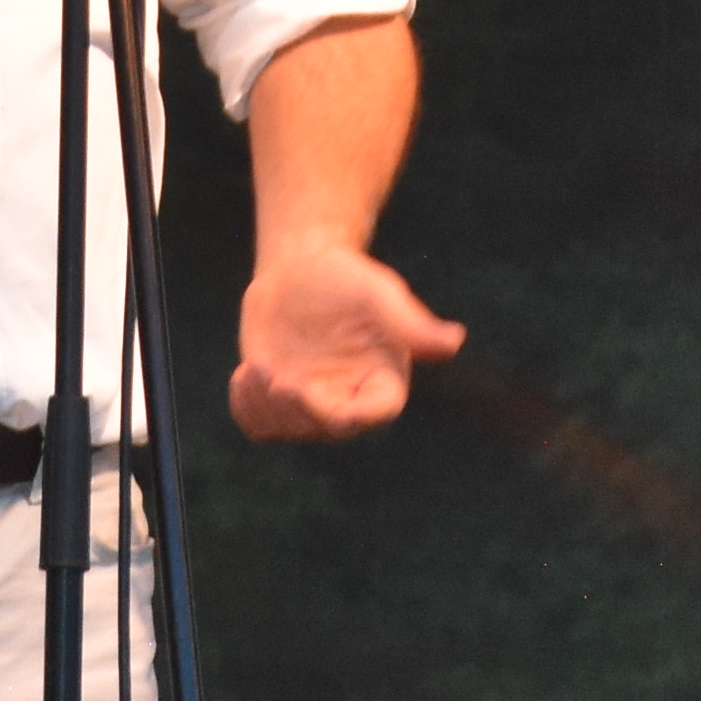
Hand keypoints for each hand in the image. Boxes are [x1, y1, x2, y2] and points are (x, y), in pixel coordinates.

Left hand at [230, 242, 464, 440]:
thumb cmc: (344, 277)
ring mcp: (312, 404)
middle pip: (327, 428)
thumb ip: (409, 321)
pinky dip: (247, 407)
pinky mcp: (278, 402)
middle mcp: (350, 398)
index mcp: (382, 378)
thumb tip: (455, 341)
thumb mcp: (375, 293)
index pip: (375, 413)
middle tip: (277, 375)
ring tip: (258, 367)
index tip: (319, 395)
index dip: (350, 414)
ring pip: (288, 430)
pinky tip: (246, 374)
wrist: (299, 271)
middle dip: (299, 408)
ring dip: (267, 406)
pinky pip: (259, 426)